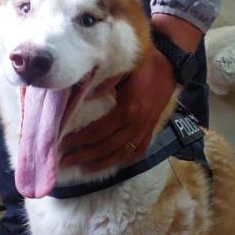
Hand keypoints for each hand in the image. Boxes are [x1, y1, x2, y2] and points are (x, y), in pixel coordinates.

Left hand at [61, 48, 175, 171]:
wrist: (171, 68)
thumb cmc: (144, 66)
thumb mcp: (123, 67)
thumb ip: (105, 81)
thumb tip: (85, 95)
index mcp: (128, 110)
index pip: (98, 131)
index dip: (80, 139)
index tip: (62, 143)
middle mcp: (137, 124)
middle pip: (107, 147)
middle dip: (84, 155)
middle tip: (65, 160)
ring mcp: (145, 130)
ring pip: (121, 154)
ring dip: (101, 163)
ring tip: (83, 168)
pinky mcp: (151, 131)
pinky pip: (138, 151)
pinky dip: (125, 160)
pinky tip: (112, 164)